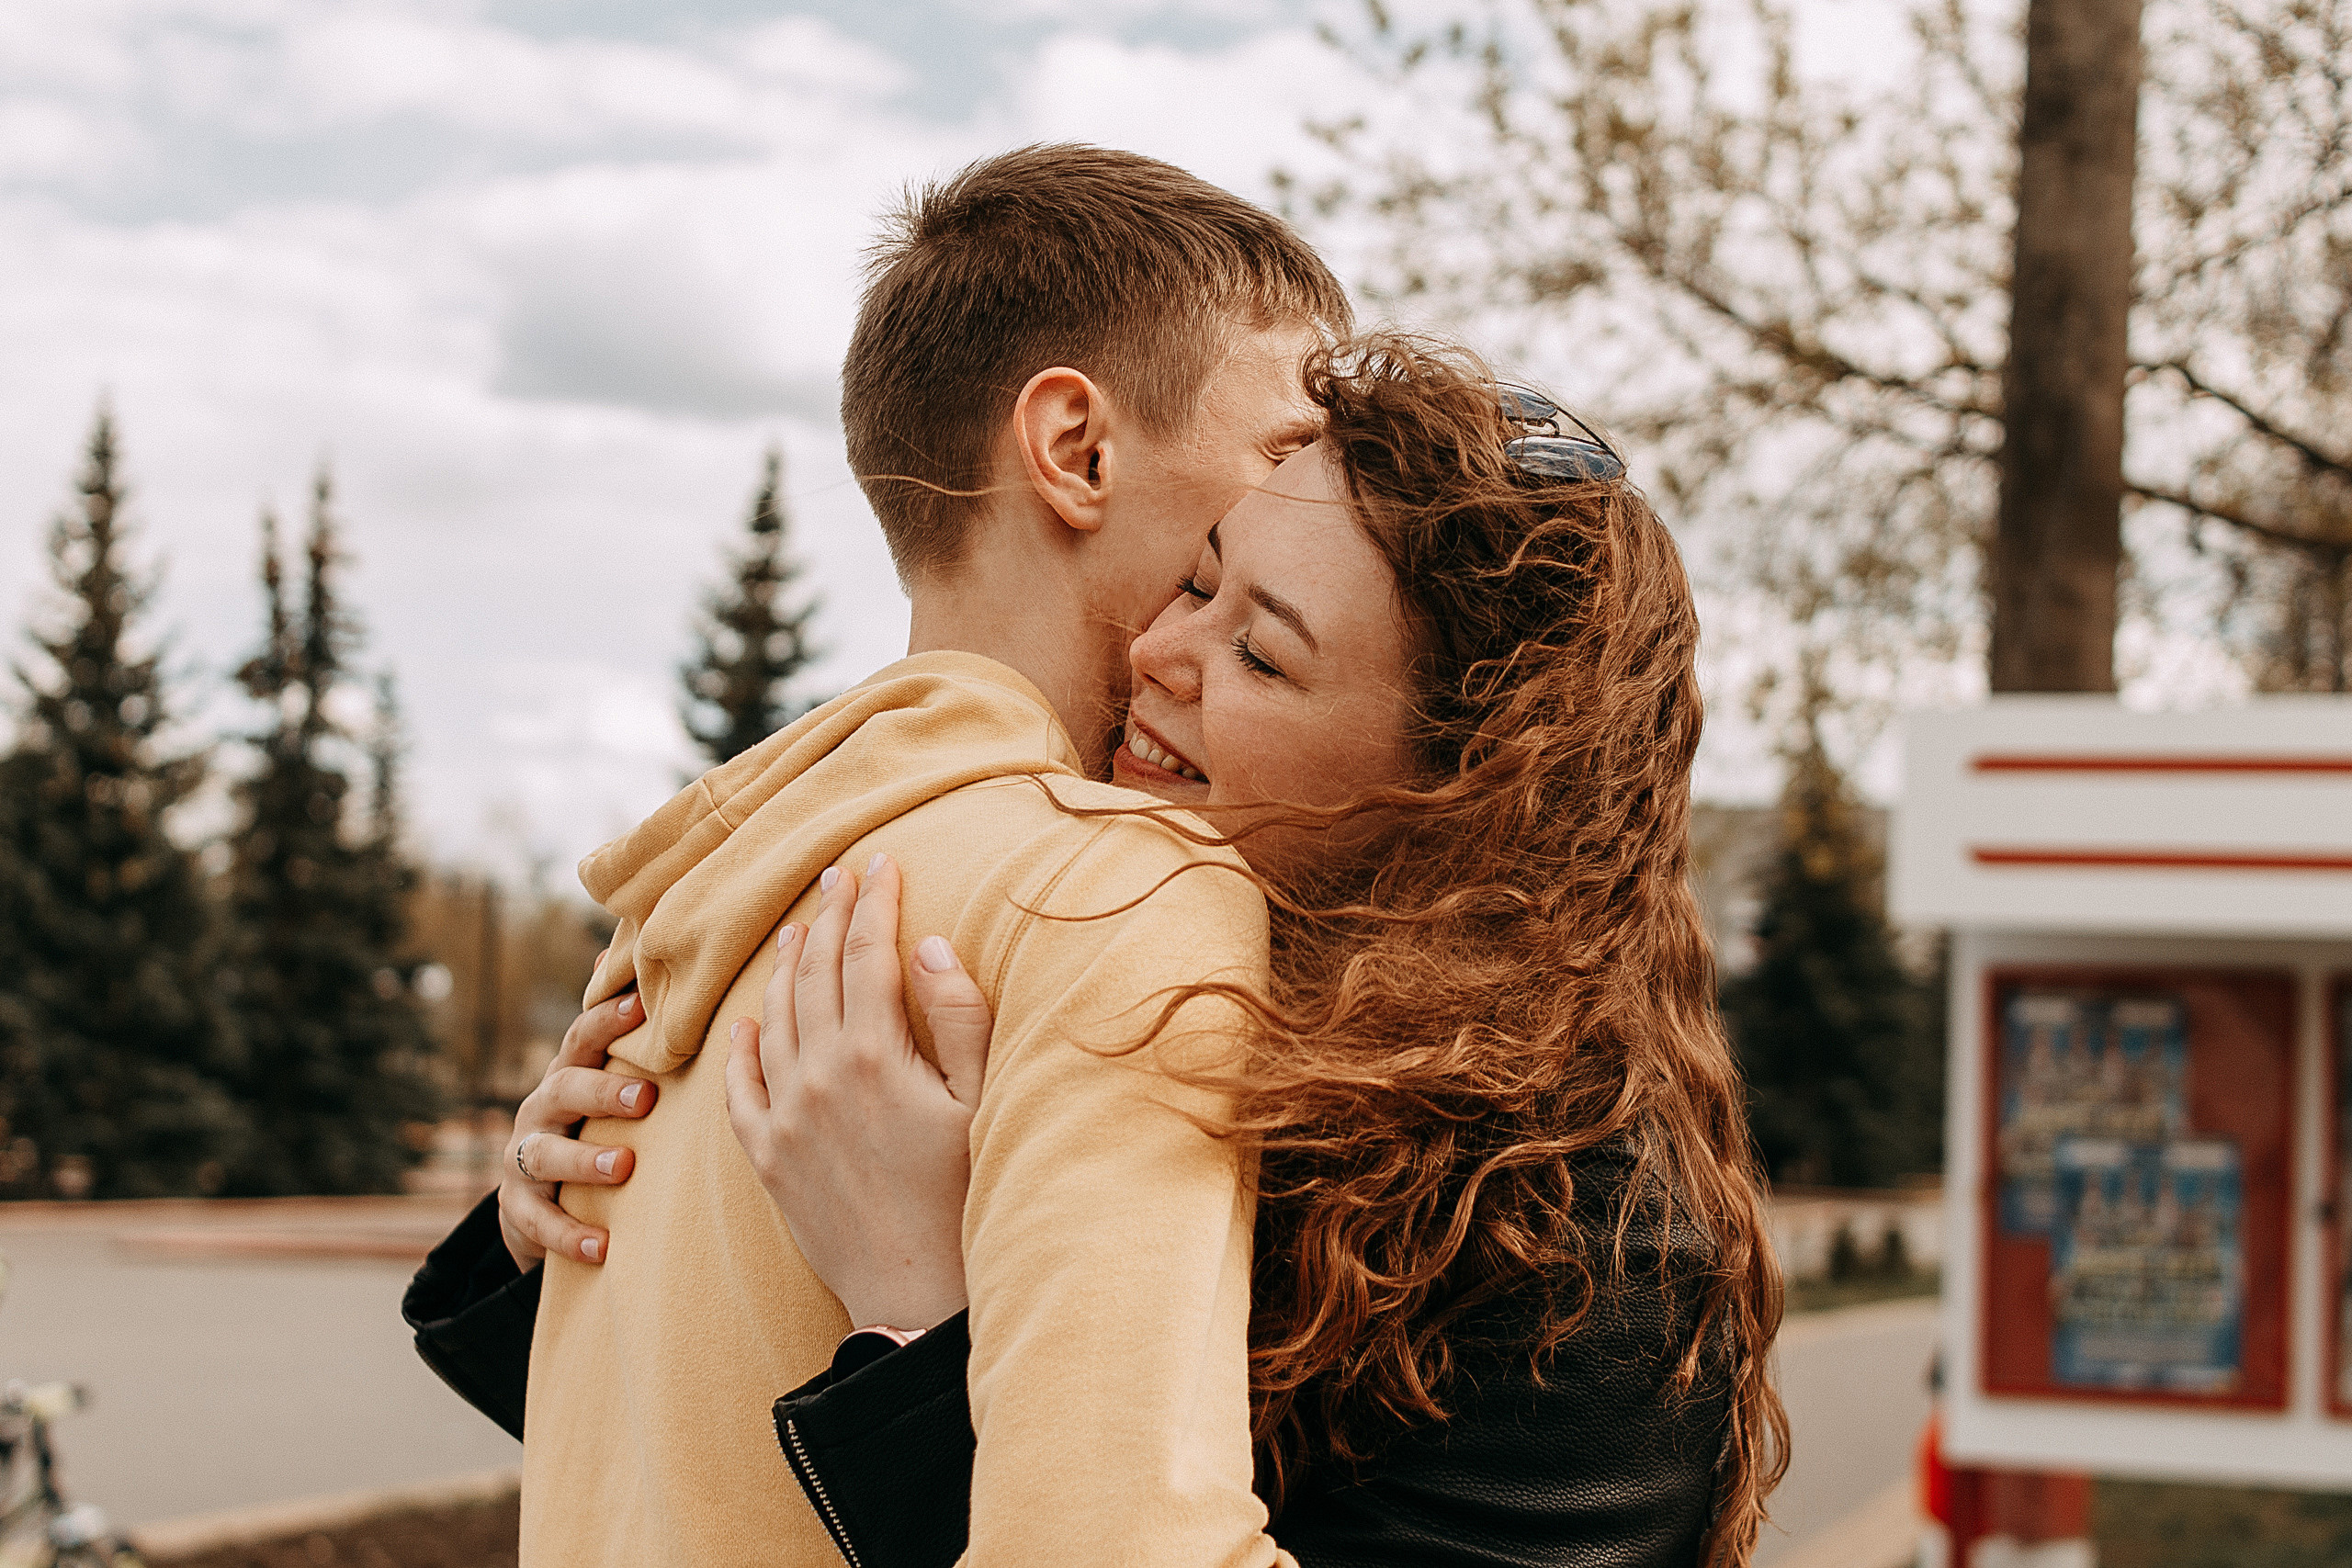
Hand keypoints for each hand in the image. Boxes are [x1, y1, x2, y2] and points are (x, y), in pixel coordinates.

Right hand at [498, 974, 659, 1270]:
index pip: (581, 1040)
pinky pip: (540, 1222)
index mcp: (568, 1075)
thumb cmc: (586, 1125)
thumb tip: (614, 947)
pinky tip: (603, 1247)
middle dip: (603, 1092)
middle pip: (564, 1091)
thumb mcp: (598, 1080)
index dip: (606, 1021)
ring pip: (546, 1156)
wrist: (533, 1200)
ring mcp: (524, 1159)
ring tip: (623, 1169)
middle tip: (646, 1098)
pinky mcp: (519, 1208)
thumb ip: (612, 1031)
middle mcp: (541, 1110)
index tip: (640, 1007)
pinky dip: (570, 1235)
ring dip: (584, 1162)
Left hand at [724, 855, 993, 1330]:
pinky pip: (739, 1086)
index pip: (868, 953)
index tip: (879, 862)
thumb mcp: (979, 1102)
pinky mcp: (767, 1155)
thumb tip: (928, 945)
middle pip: (816, 972)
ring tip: (797, 931)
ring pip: (773, 1017)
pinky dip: (741, 1045)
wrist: (913, 1293)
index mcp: (876, 1054)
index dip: (874, 900)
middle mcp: (820, 1075)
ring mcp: (785, 1115)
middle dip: (829, 917)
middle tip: (836, 876)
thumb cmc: (963, 1195)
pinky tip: (746, 1021)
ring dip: (784, 967)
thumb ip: (959, 1018)